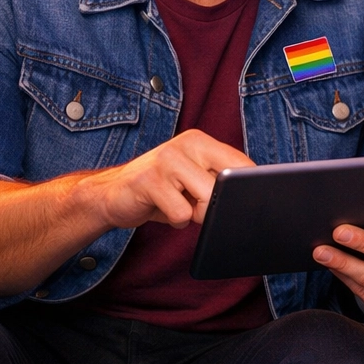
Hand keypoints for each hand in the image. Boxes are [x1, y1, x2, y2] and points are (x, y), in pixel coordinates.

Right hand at [77, 129, 253, 230]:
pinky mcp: (149, 180)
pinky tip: (162, 210)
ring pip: (206, 199)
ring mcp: (167, 159)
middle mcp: (186, 144)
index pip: (242, 164)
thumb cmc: (162, 190)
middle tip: (198, 206)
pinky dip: (176, 221)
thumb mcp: (194, 179)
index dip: (248, 189)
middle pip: (227, 184)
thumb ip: (219, 181)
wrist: (112, 194)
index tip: (246, 203)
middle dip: (218, 205)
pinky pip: (181, 213)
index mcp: (202, 142)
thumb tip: (250, 197)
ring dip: (195, 215)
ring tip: (178, 205)